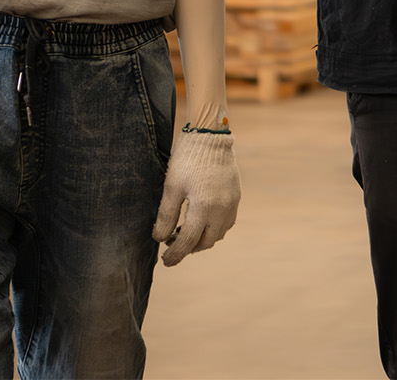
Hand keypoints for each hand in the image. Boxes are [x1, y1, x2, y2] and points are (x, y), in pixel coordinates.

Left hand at [152, 128, 239, 265]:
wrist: (211, 136)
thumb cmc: (187, 159)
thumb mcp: (171, 187)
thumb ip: (165, 216)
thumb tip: (160, 238)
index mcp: (203, 207)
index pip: (188, 242)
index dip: (175, 254)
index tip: (165, 261)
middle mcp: (221, 209)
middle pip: (205, 242)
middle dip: (188, 248)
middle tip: (172, 243)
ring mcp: (231, 203)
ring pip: (218, 235)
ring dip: (202, 239)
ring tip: (185, 231)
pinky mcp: (236, 197)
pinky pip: (227, 223)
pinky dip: (213, 228)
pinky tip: (201, 220)